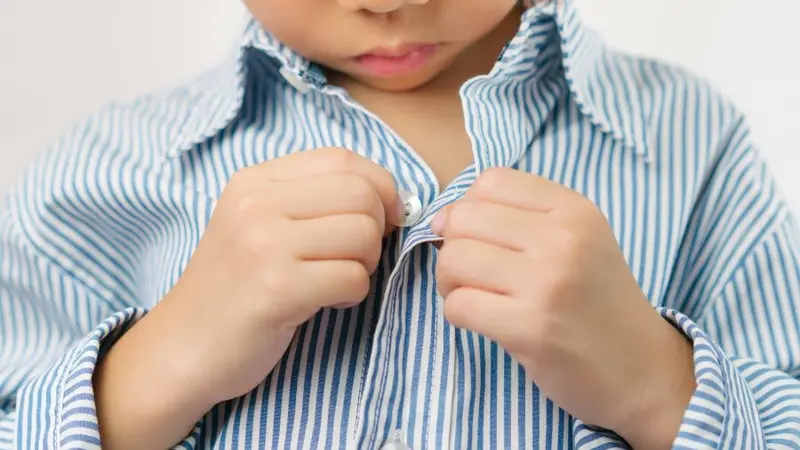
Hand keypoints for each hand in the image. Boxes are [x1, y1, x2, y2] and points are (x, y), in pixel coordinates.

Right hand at [95, 148, 402, 448]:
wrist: (182, 347)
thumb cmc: (235, 288)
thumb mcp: (259, 224)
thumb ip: (312, 200)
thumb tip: (393, 198)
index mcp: (254, 181)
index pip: (343, 159)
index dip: (380, 186)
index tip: (384, 216)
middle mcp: (257, 204)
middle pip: (361, 195)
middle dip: (376, 229)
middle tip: (353, 257)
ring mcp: (265, 245)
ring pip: (363, 235)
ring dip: (364, 265)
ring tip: (332, 280)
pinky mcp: (277, 289)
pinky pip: (353, 278)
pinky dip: (352, 294)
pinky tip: (323, 302)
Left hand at [432, 168, 695, 448]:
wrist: (643, 370)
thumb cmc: (598, 304)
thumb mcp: (578, 241)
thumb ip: (518, 219)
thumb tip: (440, 218)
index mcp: (575, 210)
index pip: (491, 181)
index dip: (469, 208)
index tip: (478, 237)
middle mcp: (563, 238)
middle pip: (464, 218)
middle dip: (452, 246)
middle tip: (470, 273)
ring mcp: (548, 283)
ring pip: (454, 259)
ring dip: (449, 282)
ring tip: (475, 295)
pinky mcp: (531, 328)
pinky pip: (459, 305)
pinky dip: (458, 313)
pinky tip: (483, 320)